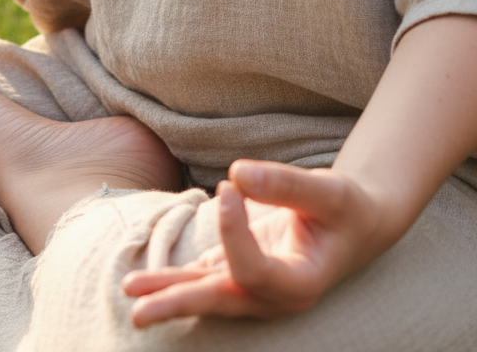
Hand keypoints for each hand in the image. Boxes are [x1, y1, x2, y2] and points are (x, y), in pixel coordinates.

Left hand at [123, 160, 385, 325]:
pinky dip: (174, 279)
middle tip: (136, 310)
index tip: (228, 186)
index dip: (232, 232)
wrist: (355, 220)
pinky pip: (203, 279)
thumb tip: (237, 174)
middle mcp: (274, 296)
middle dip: (178, 303)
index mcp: (302, 284)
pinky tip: (143, 281)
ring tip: (129, 293)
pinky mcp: (239, 273)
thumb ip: (284, 184)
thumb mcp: (328, 191)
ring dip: (167, 292)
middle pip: (221, 301)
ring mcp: (255, 289)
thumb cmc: (346, 206)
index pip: (253, 272)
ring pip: (206, 294)